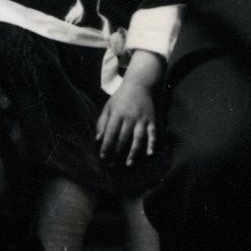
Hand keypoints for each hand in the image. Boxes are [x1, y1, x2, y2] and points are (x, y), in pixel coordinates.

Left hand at [97, 52, 162, 166]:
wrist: (140, 84)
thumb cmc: (120, 98)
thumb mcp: (108, 107)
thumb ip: (102, 122)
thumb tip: (97, 139)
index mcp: (117, 113)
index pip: (111, 132)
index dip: (106, 145)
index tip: (102, 157)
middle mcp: (130, 117)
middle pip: (123, 137)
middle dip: (117, 152)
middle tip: (113, 166)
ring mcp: (142, 119)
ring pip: (138, 138)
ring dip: (133, 152)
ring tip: (128, 164)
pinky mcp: (151, 120)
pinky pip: (152, 134)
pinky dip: (152, 144)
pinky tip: (149, 154)